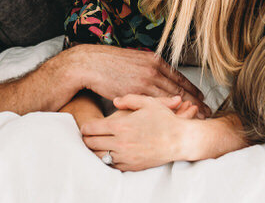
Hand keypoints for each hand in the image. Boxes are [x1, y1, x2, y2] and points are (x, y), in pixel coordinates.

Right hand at [62, 45, 208, 114]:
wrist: (90, 64)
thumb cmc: (109, 63)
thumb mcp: (134, 60)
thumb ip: (148, 67)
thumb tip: (158, 74)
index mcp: (153, 60)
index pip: (178, 77)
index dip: (191, 89)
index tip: (202, 98)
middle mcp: (153, 69)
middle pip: (179, 88)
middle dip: (194, 101)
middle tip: (207, 111)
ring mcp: (145, 80)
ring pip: (171, 98)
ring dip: (186, 109)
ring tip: (197, 118)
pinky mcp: (135, 92)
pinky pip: (155, 105)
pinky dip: (168, 113)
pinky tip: (174, 120)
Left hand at [80, 95, 197, 170]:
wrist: (179, 140)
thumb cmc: (165, 121)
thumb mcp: (147, 102)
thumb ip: (129, 99)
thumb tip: (115, 101)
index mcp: (121, 126)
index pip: (91, 129)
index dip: (85, 128)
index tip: (85, 127)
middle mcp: (120, 143)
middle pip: (91, 144)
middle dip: (86, 139)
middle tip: (87, 136)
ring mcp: (125, 157)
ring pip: (99, 156)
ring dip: (95, 151)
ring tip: (96, 145)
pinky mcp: (132, 166)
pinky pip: (112, 165)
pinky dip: (107, 159)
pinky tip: (109, 153)